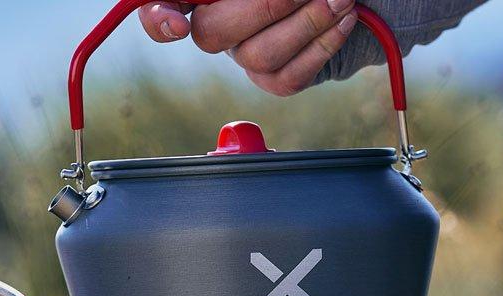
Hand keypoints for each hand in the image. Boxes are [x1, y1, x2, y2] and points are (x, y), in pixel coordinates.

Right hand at [138, 0, 357, 96]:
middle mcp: (216, 27)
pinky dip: (325, 44)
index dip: (158, 19)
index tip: (178, 22)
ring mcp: (244, 57)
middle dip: (266, 7)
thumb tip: (246, 2)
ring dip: (308, 22)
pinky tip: (344, 17)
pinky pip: (291, 76)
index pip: (158, 10)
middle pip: (211, 34)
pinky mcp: (276, 81)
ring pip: (258, 56)